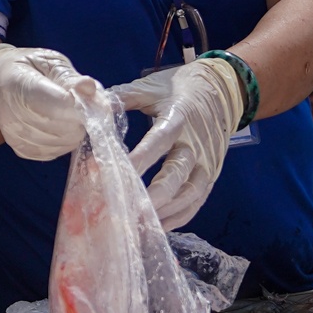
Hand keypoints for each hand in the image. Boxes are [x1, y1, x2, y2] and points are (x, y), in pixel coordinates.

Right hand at [0, 44, 92, 160]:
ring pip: (56, 142)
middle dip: (77, 120)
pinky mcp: (19, 148)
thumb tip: (87, 87)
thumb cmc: (32, 69)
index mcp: (16, 82)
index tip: (82, 97)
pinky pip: (50, 153)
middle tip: (82, 109)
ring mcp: (12, 133)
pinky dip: (64, 144)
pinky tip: (63, 130)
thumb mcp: (51, 63)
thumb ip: (70, 77)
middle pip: (54, 125)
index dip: (72, 103)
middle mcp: (8, 111)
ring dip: (73, 133)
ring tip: (73, 118)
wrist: (2, 81)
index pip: (48, 101)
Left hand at [114, 57, 241, 230]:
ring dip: (165, 210)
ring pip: (190, 193)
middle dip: (152, 195)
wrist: (222, 88)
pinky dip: (179, 216)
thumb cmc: (178, 88)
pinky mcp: (211, 173)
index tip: (115, 175)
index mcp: (178, 119)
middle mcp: (195, 144)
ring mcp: (206, 161)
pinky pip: (197, 200)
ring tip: (139, 224)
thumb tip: (90, 104)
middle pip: (177, 174)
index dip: (139, 160)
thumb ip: (122, 97)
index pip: (158, 142)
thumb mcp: (150, 87)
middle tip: (126, 210)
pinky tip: (158, 225)